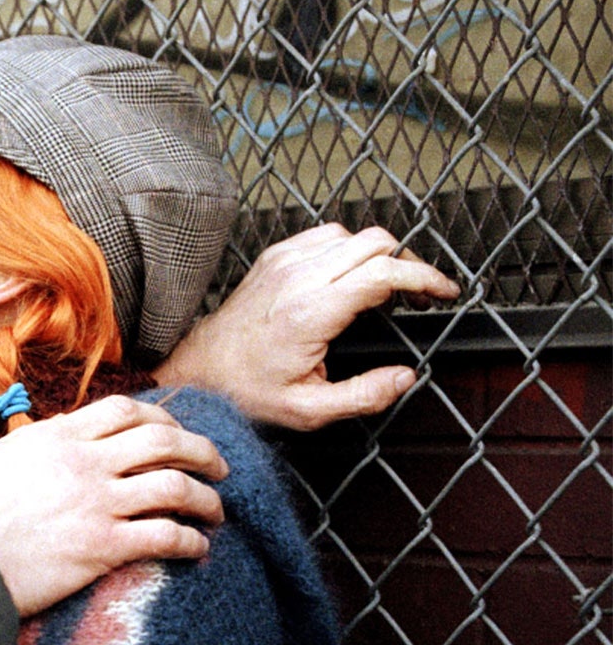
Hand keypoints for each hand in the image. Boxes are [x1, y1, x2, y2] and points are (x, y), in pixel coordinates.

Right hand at [0, 396, 226, 616]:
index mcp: (58, 436)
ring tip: (216, 510)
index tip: (176, 432)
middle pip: (164, 442)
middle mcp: (85, 463)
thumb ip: (24, 446)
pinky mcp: (103, 546)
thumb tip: (35, 443)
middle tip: (218, 465)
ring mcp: (97, 503)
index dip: (161, 418)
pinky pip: (166, 536)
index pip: (126, 411)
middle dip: (202, 451)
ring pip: (176, 487)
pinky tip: (198, 549)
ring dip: (207, 498)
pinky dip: (191, 541)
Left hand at [153, 223, 459, 430]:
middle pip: (376, 242)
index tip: (445, 293)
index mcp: (311, 312)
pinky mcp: (274, 256)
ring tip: (387, 288)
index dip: (425, 278)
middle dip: (408, 264)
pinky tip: (351, 276)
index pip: (383, 272)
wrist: (200, 369)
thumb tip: (406, 378)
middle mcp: (298, 277)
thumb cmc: (247, 389)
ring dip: (379, 254)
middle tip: (420, 294)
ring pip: (353, 234)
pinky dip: (349, 248)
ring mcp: (283, 261)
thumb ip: (364, 396)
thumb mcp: (309, 409)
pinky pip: (326, 235)